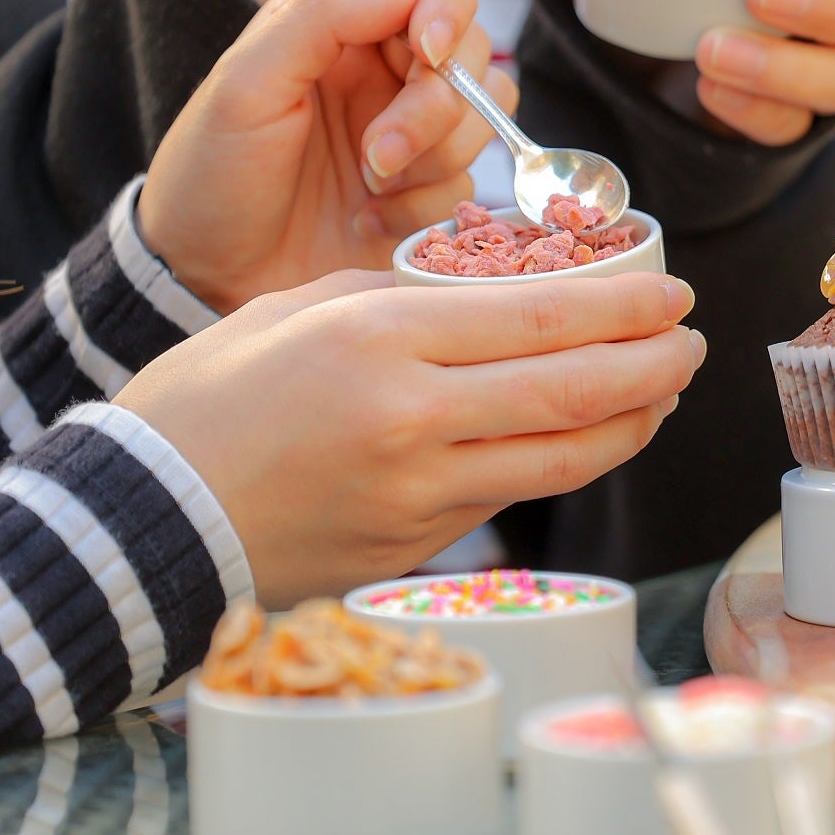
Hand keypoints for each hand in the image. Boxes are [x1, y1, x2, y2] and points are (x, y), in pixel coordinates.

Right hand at [114, 270, 704, 608]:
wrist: (142, 519)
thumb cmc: (207, 400)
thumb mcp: (299, 307)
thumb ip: (405, 299)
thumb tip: (494, 299)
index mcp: (384, 338)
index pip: (547, 317)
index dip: (630, 305)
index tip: (674, 292)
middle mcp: (415, 417)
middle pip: (579, 389)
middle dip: (657, 364)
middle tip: (693, 342)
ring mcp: (422, 491)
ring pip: (569, 456)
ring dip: (635, 421)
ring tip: (664, 389)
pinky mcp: (419, 543)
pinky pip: (517, 494)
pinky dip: (570, 461)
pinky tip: (589, 437)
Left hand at [138, 0, 515, 314]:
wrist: (210, 280)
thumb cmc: (212, 175)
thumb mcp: (247, 83)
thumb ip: (322, 13)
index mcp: (341, 22)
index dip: (447, 5)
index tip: (427, 53)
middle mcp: (386, 68)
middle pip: (471, 50)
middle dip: (437, 105)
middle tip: (379, 153)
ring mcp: (413, 129)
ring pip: (485, 115)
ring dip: (434, 157)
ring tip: (367, 186)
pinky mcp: (429, 190)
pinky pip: (471, 181)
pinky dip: (426, 205)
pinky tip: (370, 220)